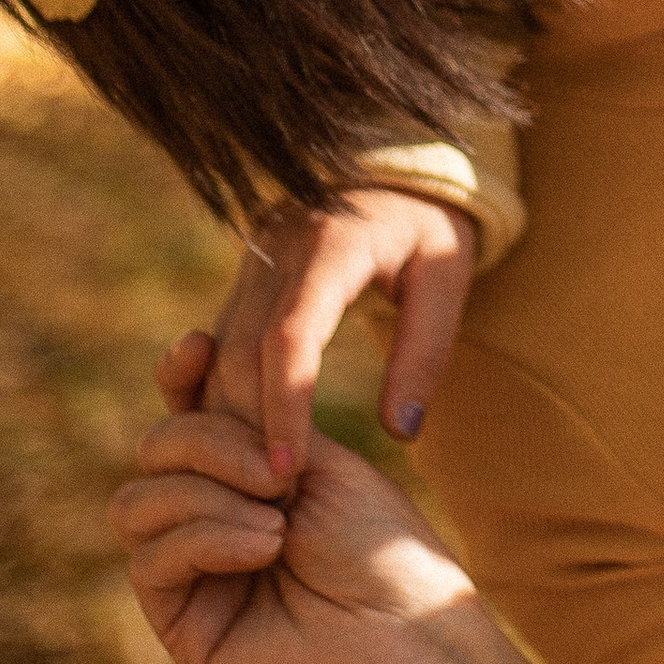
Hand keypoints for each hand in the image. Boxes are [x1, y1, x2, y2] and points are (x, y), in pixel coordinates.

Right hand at [110, 411, 572, 663]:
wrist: (407, 632)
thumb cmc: (380, 547)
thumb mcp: (316, 462)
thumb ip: (247, 426)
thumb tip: (183, 380)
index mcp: (246, 474)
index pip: (185, 412)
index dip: (180, 375)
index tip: (199, 347)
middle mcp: (208, 519)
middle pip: (156, 448)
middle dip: (211, 443)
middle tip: (283, 475)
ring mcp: (189, 573)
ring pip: (138, 502)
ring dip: (208, 496)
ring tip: (278, 523)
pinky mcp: (181, 624)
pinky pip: (150, 559)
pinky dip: (206, 539)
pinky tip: (265, 547)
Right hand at [166, 189, 479, 482]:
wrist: (392, 168)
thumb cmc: (429, 226)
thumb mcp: (446, 278)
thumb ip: (425, 353)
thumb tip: (400, 432)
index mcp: (330, 242)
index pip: (290, 336)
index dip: (285, 407)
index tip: (288, 471)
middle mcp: (275, 249)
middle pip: (240, 351)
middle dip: (248, 427)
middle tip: (269, 496)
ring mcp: (251, 262)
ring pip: (217, 353)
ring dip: (229, 418)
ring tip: (255, 483)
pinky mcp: (242, 281)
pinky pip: (218, 345)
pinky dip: (223, 396)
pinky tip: (237, 443)